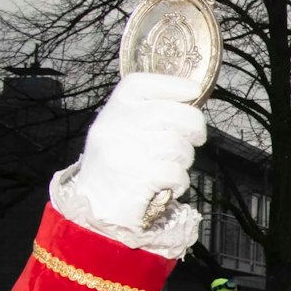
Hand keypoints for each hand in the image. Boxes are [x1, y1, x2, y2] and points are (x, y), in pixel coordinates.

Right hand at [66, 72, 208, 230]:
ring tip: (172, 166)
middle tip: (197, 137)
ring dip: (185, 159)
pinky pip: (177, 173)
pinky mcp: (138, 178)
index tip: (192, 92)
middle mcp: (115, 127)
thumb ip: (147, 114)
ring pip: (179, 145)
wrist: (94, 207)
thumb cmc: (116, 166)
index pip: (142, 83)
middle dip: (195, 126)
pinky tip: (168, 185)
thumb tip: (189, 101)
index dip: (173, 84)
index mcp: (112, 111)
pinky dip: (179, 182)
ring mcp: (125, 152)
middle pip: (172, 113)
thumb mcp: (122, 131)